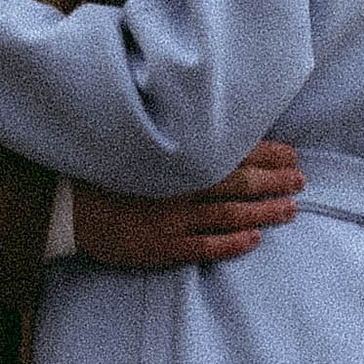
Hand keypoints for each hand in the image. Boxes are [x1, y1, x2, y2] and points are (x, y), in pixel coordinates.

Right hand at [73, 141, 303, 269]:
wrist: (63, 202)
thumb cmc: (101, 164)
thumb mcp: (137, 137)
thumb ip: (172, 131)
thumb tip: (208, 117)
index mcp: (175, 156)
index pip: (231, 150)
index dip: (266, 153)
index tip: (291, 153)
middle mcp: (179, 186)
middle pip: (238, 182)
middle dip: (274, 180)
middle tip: (301, 181)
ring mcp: (172, 218)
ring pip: (230, 215)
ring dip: (264, 211)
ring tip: (290, 209)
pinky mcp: (162, 246)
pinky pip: (205, 247)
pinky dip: (233, 244)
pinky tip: (255, 239)